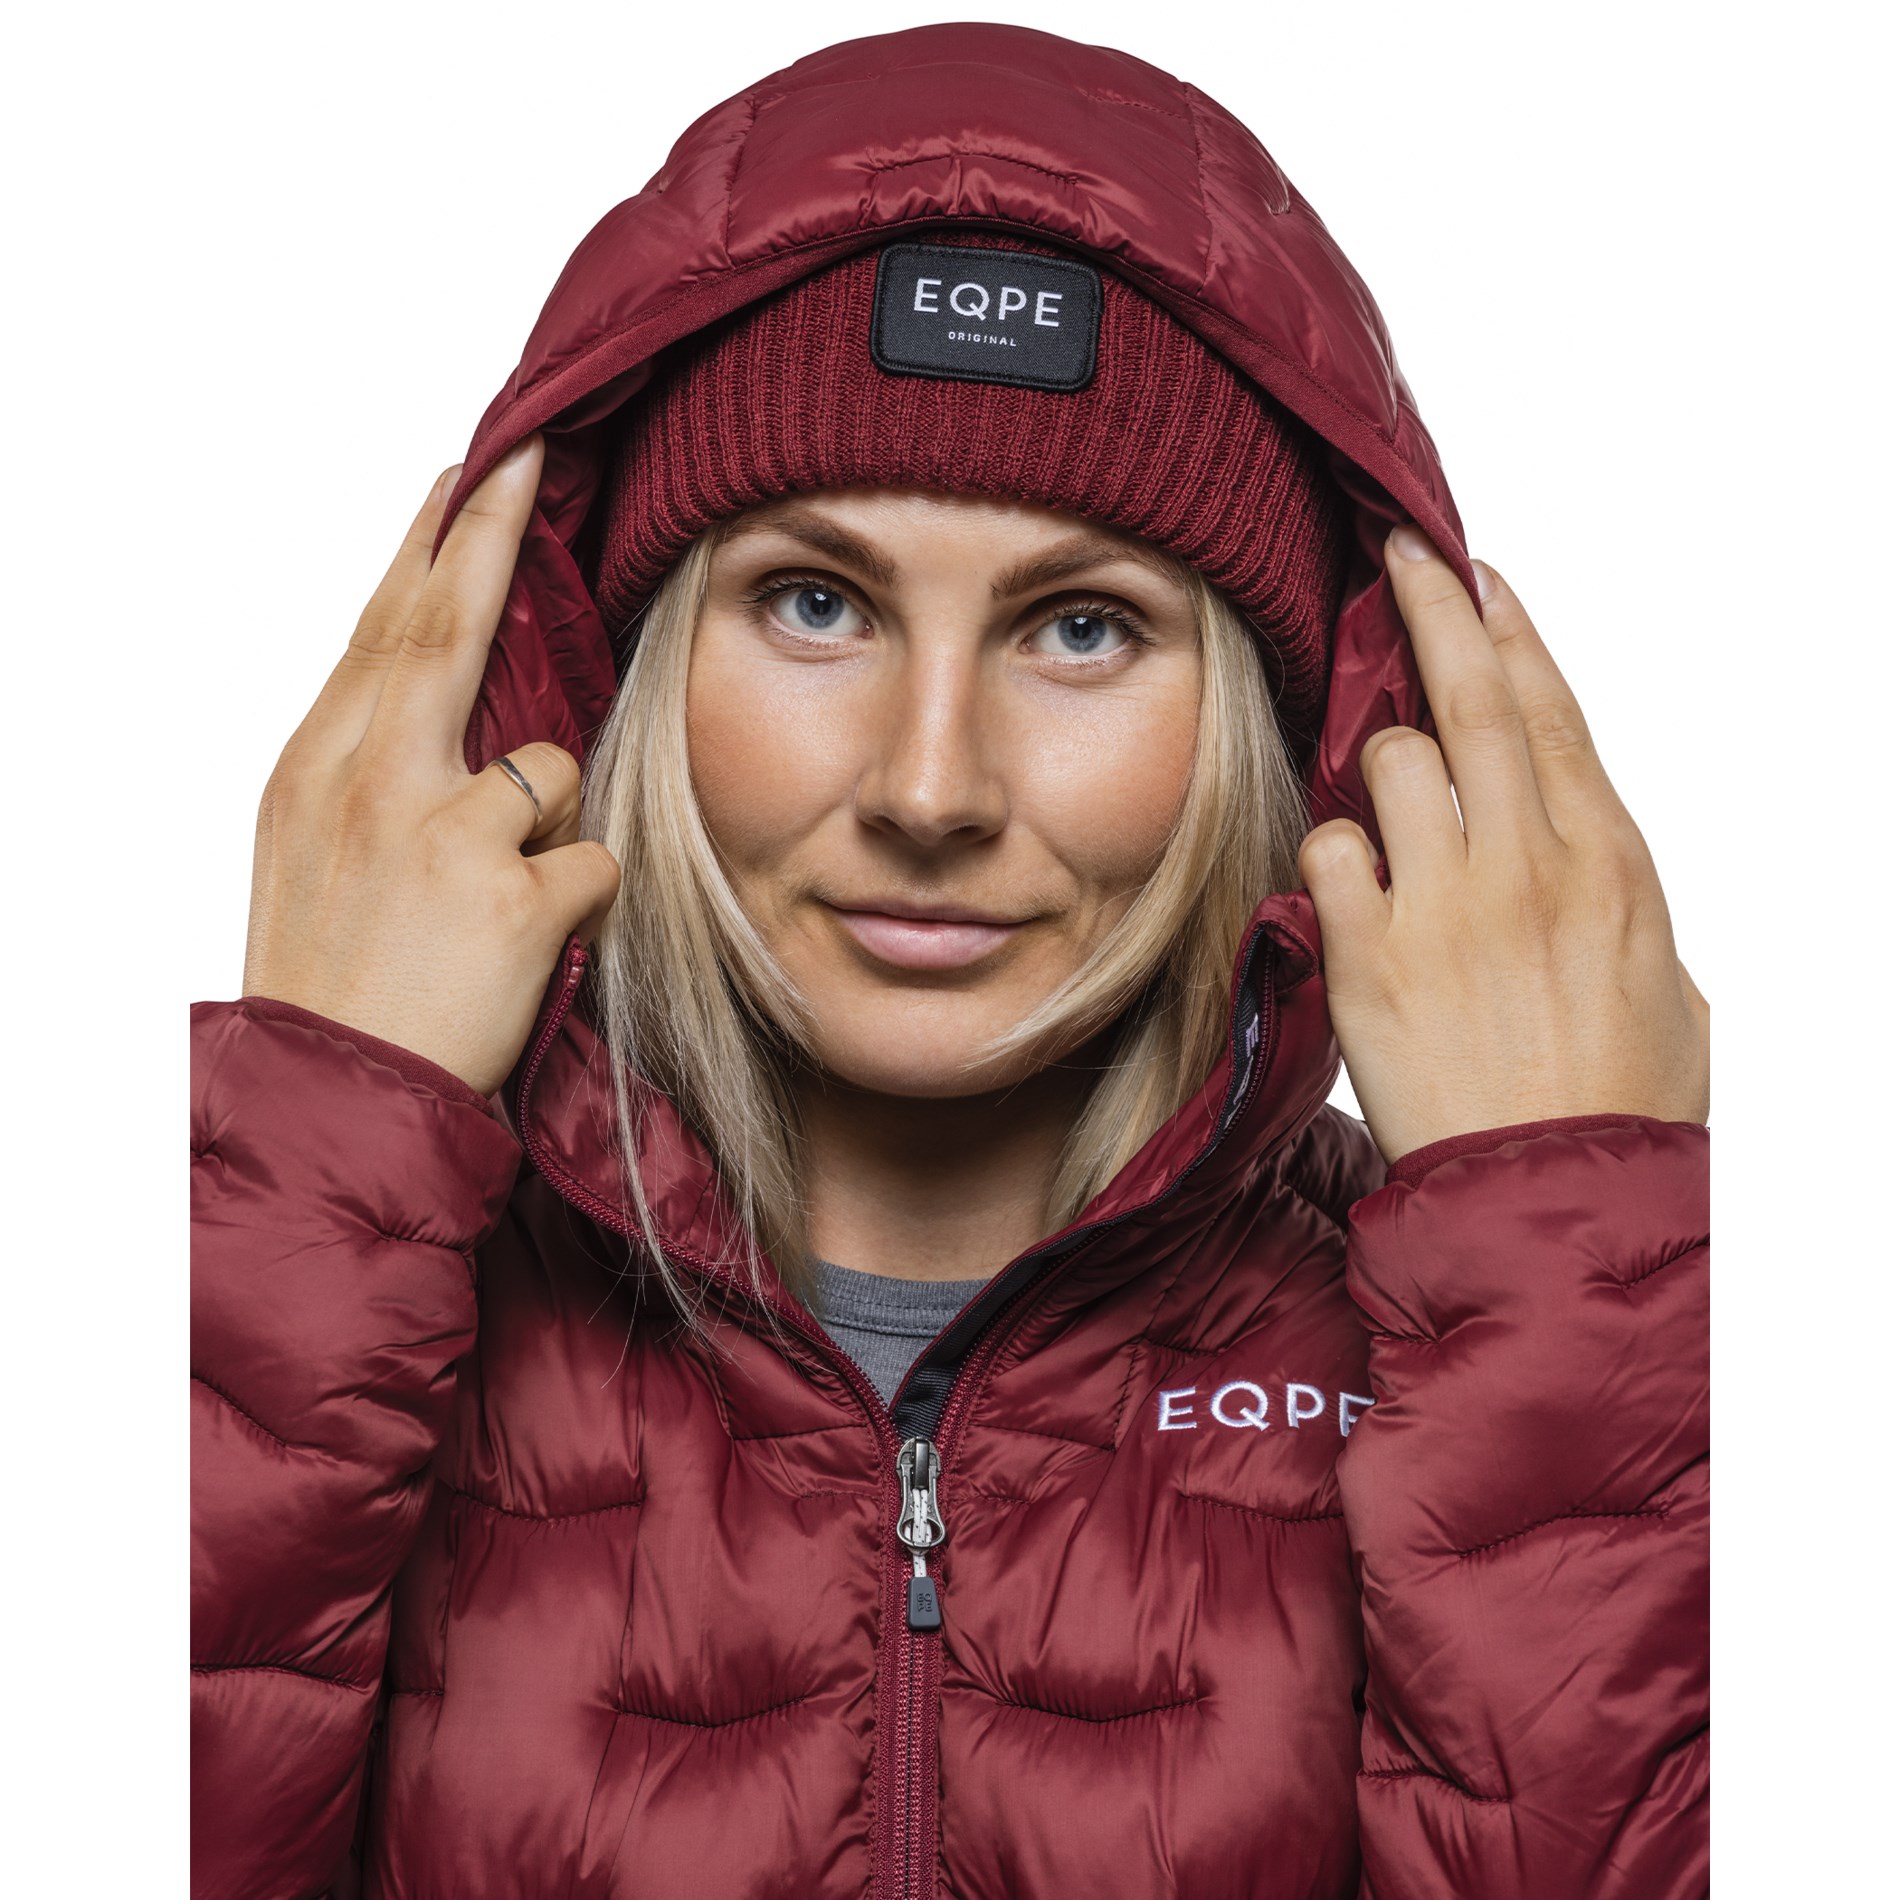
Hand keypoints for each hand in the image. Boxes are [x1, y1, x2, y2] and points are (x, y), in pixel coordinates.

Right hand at [242, 435, 619, 1097]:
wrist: (336, 1092)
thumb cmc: (333, 975)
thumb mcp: (316, 850)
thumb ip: (376, 766)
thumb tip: (439, 698)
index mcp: (318, 768)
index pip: (383, 630)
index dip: (428, 545)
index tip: (461, 472)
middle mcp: (371, 782)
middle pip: (446, 629)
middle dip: (491, 532)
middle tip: (529, 454)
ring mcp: (441, 834)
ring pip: (549, 768)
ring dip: (547, 826)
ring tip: (486, 902)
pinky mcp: (509, 896)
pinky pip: (589, 861)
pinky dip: (577, 900)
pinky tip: (524, 946)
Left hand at [1298, 526, 1708, 1165]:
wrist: (1552, 1194)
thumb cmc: (1616, 1100)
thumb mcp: (1664, 987)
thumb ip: (1625, 908)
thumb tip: (1596, 870)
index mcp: (1613, 862)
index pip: (1554, 711)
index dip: (1510, 632)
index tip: (1479, 575)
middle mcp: (1531, 863)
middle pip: (1472, 698)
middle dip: (1430, 609)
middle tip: (1394, 557)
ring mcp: (1448, 903)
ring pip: (1392, 760)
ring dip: (1379, 768)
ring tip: (1389, 818)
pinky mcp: (1371, 955)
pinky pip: (1329, 852)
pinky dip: (1332, 856)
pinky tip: (1349, 891)